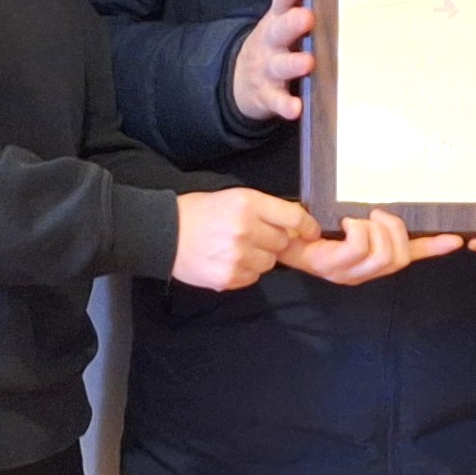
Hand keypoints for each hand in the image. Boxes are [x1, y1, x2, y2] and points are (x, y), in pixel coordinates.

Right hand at [173, 187, 316, 290]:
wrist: (163, 233)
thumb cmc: (199, 212)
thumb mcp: (233, 197)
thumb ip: (264, 209)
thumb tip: (295, 225)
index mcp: (248, 204)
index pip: (294, 217)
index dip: (308, 226)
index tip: (312, 232)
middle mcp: (246, 229)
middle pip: (282, 242)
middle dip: (272, 240)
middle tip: (251, 235)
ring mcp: (238, 256)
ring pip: (269, 263)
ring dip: (259, 257)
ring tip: (235, 248)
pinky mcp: (229, 277)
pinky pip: (253, 277)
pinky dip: (245, 271)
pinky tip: (226, 260)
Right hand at [231, 0, 313, 121]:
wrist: (241, 80)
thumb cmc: (275, 46)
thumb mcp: (279, 24)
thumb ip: (298, 8)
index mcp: (275, 22)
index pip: (280, 3)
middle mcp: (270, 44)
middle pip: (279, 31)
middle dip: (292, 24)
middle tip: (307, 17)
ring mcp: (267, 70)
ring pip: (280, 66)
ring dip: (293, 64)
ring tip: (307, 62)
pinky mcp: (267, 95)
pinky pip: (277, 100)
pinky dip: (286, 105)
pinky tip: (296, 108)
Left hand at [283, 210, 463, 283]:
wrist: (282, 237)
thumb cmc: (315, 228)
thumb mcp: (351, 221)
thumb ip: (375, 219)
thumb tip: (393, 203)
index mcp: (373, 262)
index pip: (411, 256)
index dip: (433, 249)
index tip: (456, 240)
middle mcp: (364, 274)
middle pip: (399, 258)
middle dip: (393, 229)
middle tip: (376, 214)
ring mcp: (348, 274)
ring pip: (382, 255)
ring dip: (374, 229)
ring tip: (359, 219)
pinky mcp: (331, 267)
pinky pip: (359, 247)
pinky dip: (357, 228)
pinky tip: (346, 223)